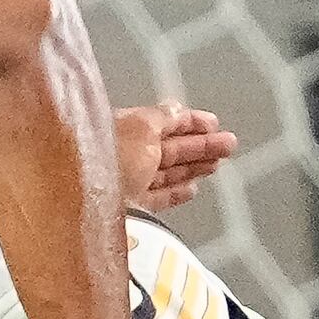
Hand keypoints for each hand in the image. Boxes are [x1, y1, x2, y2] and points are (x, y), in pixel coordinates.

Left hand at [115, 104, 235, 212]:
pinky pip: (157, 197)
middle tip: (227, 143)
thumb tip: (175, 108)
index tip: (212, 123)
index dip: (187, 121)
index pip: (158, 121)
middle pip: (166, 148)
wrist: (91, 205)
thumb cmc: (108, 161)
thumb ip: (162, 117)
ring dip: (194, 165)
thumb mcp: (142, 127)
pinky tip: (192, 188)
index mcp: (118, 128)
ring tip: (218, 163)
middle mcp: (121, 155)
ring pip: (166, 171)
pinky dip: (176, 192)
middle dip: (199, 145)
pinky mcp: (132, 210)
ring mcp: (126, 183)